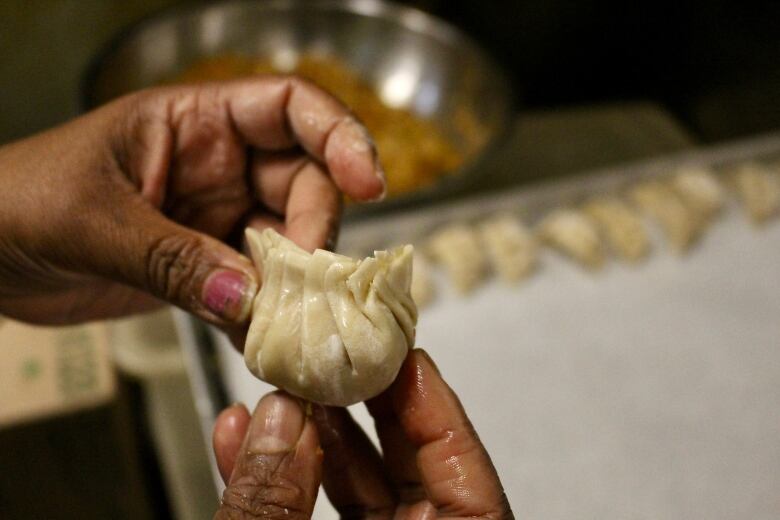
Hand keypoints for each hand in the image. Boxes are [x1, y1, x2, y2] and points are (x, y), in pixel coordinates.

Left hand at [0, 77, 383, 325]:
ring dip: (298, 285)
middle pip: (306, 184)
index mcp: (194, 121)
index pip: (290, 107)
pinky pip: (256, 290)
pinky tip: (267, 343)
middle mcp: (219, 166)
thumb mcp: (92, 221)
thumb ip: (171, 259)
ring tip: (292, 324)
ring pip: (289, 243)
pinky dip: (267, 318)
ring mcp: (216, 218)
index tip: (368, 181)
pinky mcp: (207, 268)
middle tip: (306, 283)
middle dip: (316, 232)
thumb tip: (247, 298)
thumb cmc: (14, 204)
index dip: (340, 136)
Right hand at [212, 350, 512, 518]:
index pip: (465, 470)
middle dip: (360, 406)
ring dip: (307, 437)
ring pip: (352, 489)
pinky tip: (242, 441)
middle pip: (406, 467)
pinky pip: (307, 514)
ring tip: (279, 387)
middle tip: (339, 353)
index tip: (402, 355)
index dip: (433, 405)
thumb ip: (279, 504)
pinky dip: (273, 482)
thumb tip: (277, 419)